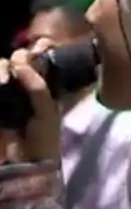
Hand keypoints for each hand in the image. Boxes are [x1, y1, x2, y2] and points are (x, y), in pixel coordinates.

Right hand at [0, 39, 60, 162]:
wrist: (27, 163)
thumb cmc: (44, 138)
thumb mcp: (47, 111)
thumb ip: (38, 87)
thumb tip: (19, 64)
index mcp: (45, 85)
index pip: (41, 59)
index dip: (40, 49)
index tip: (42, 46)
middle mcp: (26, 84)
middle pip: (18, 58)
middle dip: (20, 58)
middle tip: (19, 66)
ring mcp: (9, 92)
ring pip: (2, 67)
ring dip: (2, 67)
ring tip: (3, 80)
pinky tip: (0, 82)